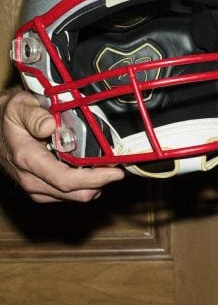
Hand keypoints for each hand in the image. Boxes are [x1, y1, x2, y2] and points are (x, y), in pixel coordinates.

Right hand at [0, 88, 123, 202]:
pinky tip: (93, 171)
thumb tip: (50, 126)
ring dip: (94, 186)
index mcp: (28, 160)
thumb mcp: (18, 106)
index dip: (95, 179)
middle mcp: (31, 179)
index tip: (116, 172)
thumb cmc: (9, 116)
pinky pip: (68, 195)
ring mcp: (35, 188)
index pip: (66, 180)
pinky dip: (84, 186)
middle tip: (119, 167)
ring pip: (74, 198)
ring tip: (109, 168)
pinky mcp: (39, 190)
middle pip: (75, 194)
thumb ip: (34, 114)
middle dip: (101, 183)